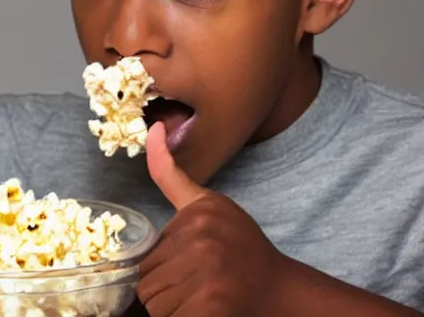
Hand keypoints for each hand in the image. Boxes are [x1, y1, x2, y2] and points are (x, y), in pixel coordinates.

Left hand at [137, 122, 283, 316]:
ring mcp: (205, 263)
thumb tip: (158, 158)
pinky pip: (166, 315)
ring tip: (195, 293)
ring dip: (165, 302)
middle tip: (189, 278)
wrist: (276, 286)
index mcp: (203, 206)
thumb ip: (184, 200)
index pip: (168, 175)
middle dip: (160, 278)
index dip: (157, 150)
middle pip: (146, 263)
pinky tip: (199, 309)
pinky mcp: (210, 300)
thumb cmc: (242, 250)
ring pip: (151, 294)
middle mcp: (201, 229)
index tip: (155, 126)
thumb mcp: (217, 212)